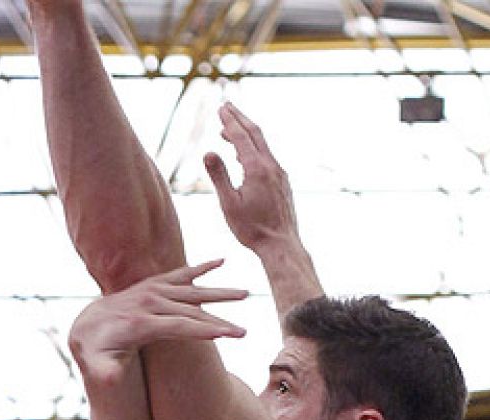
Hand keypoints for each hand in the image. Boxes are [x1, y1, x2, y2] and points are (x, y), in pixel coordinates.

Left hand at [70, 259, 247, 383]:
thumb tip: (110, 379)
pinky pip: (180, 273)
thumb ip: (104, 371)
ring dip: (219, 292)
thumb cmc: (95, 350)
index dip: (203, 330)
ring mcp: (151, 290)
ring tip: (246, 294)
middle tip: (244, 332)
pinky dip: (201, 267)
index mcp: (138, 323)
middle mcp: (147, 302)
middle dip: (219, 321)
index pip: (177, 326)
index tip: (227, 335)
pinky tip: (221, 260)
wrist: (87, 325)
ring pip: (191, 289)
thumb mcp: (96, 364)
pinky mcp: (154, 284)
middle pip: (190, 310)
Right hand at [203, 102, 298, 252]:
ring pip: (262, 145)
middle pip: (255, 134)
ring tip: (229, 129)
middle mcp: (272, 166)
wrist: (280, 244)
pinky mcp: (282, 182)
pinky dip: (254, 147)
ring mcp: (280, 173)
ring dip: (246, 133)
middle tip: (227, 105)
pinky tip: (246, 154)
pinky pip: (267, 157)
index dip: (230, 121)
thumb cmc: (251, 228)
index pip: (241, 137)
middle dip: (240, 118)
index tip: (221, 108)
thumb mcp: (228, 203)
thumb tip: (207, 151)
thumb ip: (219, 176)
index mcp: (257, 169)